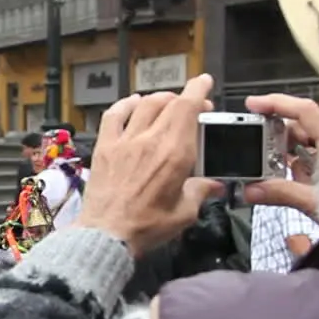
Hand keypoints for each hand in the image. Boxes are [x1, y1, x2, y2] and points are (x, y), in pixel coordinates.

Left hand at [75, 74, 225, 256]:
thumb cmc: (147, 227)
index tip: (205, 83)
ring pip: (145, 105)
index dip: (198, 90)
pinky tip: (133, 103)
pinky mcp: (104, 147)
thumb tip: (214, 185)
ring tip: (168, 103)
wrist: (107, 235)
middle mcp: (150, 140)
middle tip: (194, 106)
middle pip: (169, 104)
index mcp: (174, 154)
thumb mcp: (184, 213)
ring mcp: (124, 141)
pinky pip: (113, 115)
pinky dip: (125, 104)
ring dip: (160, 99)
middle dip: (185, 99)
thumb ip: (200, 192)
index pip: (188, 108)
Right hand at [242, 93, 318, 226]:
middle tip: (257, 144)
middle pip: (303, 125)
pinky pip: (318, 157)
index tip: (253, 105)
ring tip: (269, 164)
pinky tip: (288, 176)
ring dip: (287, 150)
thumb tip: (253, 190)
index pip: (303, 111)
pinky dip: (300, 162)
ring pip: (310, 141)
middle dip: (277, 133)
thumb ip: (283, 193)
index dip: (276, 104)